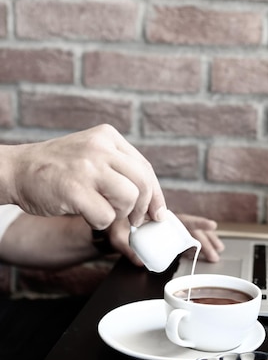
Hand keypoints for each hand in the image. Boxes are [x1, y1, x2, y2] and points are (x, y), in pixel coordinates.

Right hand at [6, 124, 165, 228]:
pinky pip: (106, 216)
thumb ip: (118, 169)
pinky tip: (86, 215)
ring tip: (103, 211)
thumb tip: (152, 203)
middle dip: (144, 208)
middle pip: (143, 182)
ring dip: (120, 214)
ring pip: (129, 198)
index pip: (144, 168)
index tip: (158, 214)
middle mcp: (100, 147)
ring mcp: (87, 167)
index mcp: (107, 137)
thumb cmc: (56, 170)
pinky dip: (99, 223)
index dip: (156, 195)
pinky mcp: (74, 189)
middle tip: (135, 221)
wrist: (17, 170)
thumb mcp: (90, 155)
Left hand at [106, 214, 224, 266]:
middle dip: (206, 240)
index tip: (212, 225)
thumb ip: (127, 248)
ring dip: (204, 242)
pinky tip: (202, 253)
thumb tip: (140, 263)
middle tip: (216, 253)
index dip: (198, 223)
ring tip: (217, 252)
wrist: (110, 223)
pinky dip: (194, 245)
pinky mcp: (166, 235)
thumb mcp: (118, 235)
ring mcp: (167, 228)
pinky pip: (184, 239)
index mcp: (158, 217)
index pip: (183, 219)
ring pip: (191, 233)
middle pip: (191, 229)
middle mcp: (166, 221)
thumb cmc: (114, 224)